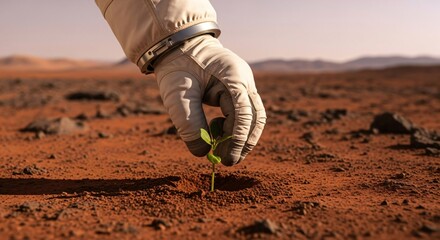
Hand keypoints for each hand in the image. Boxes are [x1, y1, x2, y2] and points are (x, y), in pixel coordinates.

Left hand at [155, 35, 265, 165]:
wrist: (177, 45)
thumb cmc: (177, 66)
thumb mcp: (177, 96)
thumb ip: (189, 124)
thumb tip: (203, 154)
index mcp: (234, 77)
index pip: (244, 115)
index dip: (237, 141)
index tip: (227, 161)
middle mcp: (245, 81)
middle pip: (256, 118)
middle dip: (243, 143)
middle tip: (227, 161)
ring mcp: (243, 84)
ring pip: (252, 117)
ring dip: (240, 137)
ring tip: (219, 148)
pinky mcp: (237, 90)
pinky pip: (242, 113)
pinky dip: (232, 127)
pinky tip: (214, 129)